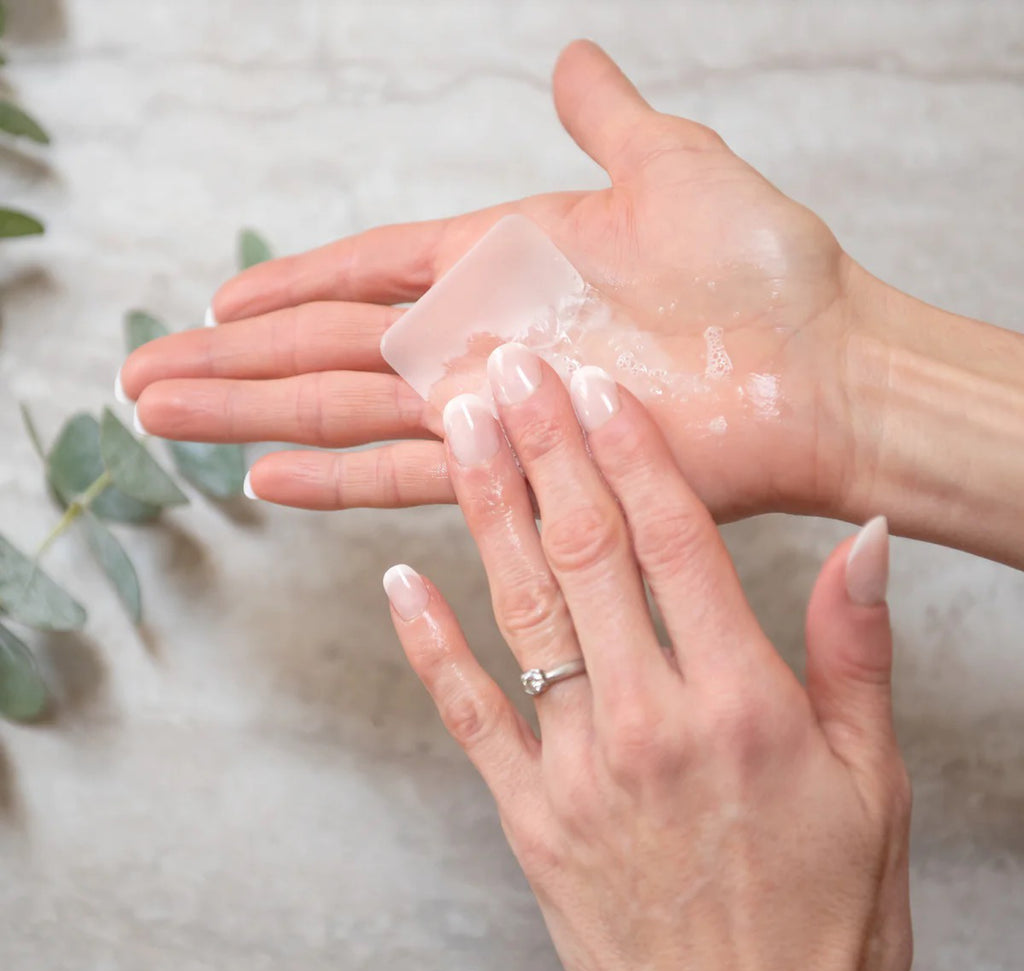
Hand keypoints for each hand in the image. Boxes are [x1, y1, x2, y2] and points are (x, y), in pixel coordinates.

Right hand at [119, 40, 858, 521]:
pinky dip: (334, 478)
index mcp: (501, 264)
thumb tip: (570, 60)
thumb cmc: (761, 271)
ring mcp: (492, 406)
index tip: (215, 303)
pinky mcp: (520, 467)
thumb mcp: (670, 164)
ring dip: (248, 414)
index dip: (287, 289)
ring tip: (161, 414)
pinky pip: (407, 474)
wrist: (820, 366)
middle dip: (231, 363)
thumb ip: (606, 117)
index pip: (364, 273)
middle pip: (326, 348)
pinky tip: (263, 477)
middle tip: (140, 375)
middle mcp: (480, 339)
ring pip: (341, 411)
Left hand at [383, 344, 911, 970]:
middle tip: (509, 370)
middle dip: (543, 449)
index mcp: (744, 701)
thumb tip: (864, 539)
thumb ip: (857, 649)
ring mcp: (579, 768)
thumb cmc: (825, 911)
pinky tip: (398, 578)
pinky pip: (468, 713)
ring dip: (487, 511)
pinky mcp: (528, 816)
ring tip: (457, 432)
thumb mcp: (873, 778)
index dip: (631, 450)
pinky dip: (429, 641)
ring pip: (522, 611)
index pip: (675, 541)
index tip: (595, 385)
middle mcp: (653, 721)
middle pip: (587, 552)